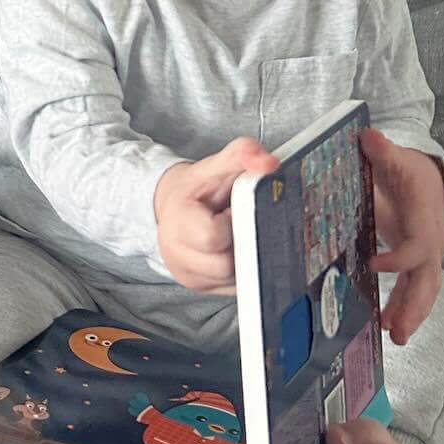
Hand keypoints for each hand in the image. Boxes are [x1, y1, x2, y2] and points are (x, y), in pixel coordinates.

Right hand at [153, 138, 279, 293]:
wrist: (173, 207)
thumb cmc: (197, 188)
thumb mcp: (214, 165)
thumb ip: (241, 154)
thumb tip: (270, 164)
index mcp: (178, 221)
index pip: (211, 236)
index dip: (231, 224)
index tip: (234, 210)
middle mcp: (178, 254)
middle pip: (225, 265)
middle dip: (243, 245)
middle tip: (245, 226)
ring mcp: (190, 275)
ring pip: (234, 280)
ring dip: (247, 259)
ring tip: (241, 237)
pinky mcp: (204, 288)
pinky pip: (236, 288)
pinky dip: (245, 271)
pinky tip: (241, 251)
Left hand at [362, 128, 443, 344]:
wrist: (426, 176)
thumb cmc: (408, 168)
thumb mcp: (395, 157)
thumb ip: (382, 150)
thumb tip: (368, 136)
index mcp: (423, 218)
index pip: (417, 246)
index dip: (399, 258)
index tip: (372, 264)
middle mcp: (429, 242)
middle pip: (427, 279)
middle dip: (414, 305)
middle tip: (396, 331)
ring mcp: (425, 255)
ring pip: (423, 290)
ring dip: (411, 314)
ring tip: (394, 337)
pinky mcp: (415, 262)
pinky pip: (414, 289)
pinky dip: (404, 308)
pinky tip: (387, 325)